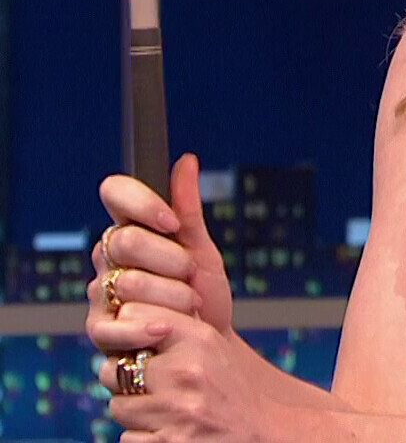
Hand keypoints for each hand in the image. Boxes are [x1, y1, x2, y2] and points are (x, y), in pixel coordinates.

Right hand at [88, 154, 232, 348]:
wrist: (207, 343)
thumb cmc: (202, 292)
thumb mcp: (202, 248)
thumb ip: (188, 208)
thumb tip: (187, 159)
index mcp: (130, 228)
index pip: (114, 192)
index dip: (142, 202)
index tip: (172, 222)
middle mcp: (108, 258)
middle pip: (125, 240)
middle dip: (169, 258)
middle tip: (190, 273)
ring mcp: (100, 294)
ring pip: (125, 283)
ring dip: (170, 296)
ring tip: (189, 305)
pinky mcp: (101, 332)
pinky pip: (113, 326)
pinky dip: (147, 327)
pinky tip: (167, 329)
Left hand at [91, 302, 267, 441]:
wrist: (260, 429)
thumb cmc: (231, 386)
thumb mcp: (212, 345)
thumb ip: (176, 326)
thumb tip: (127, 313)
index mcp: (198, 338)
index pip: (134, 318)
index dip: (127, 333)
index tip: (135, 344)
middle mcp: (185, 370)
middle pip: (115, 369)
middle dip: (123, 378)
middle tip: (143, 383)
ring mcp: (176, 410)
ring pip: (118, 406)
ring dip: (132, 409)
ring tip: (157, 407)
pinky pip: (127, 437)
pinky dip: (140, 436)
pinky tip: (165, 429)